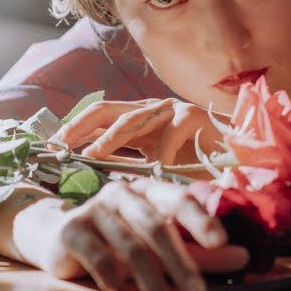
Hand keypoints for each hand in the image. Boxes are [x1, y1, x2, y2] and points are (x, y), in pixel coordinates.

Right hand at [33, 178, 247, 290]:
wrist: (56, 239)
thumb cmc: (117, 240)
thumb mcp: (159, 245)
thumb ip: (200, 252)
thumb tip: (243, 257)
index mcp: (148, 191)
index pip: (179, 199)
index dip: (201, 220)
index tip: (222, 243)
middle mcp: (122, 194)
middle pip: (157, 227)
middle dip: (181, 264)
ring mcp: (95, 209)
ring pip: (130, 247)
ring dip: (152, 283)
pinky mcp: (71, 230)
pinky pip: (97, 256)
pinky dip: (112, 276)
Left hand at [48, 98, 225, 164]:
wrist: (241, 159)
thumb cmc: (197, 166)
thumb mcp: (154, 169)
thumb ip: (129, 169)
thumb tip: (91, 181)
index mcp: (136, 124)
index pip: (97, 120)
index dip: (72, 130)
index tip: (49, 147)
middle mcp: (148, 112)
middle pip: (105, 110)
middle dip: (80, 125)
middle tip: (60, 145)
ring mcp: (169, 111)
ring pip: (133, 118)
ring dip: (111, 138)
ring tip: (92, 156)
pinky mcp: (192, 116)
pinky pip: (170, 132)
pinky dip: (162, 153)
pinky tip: (156, 169)